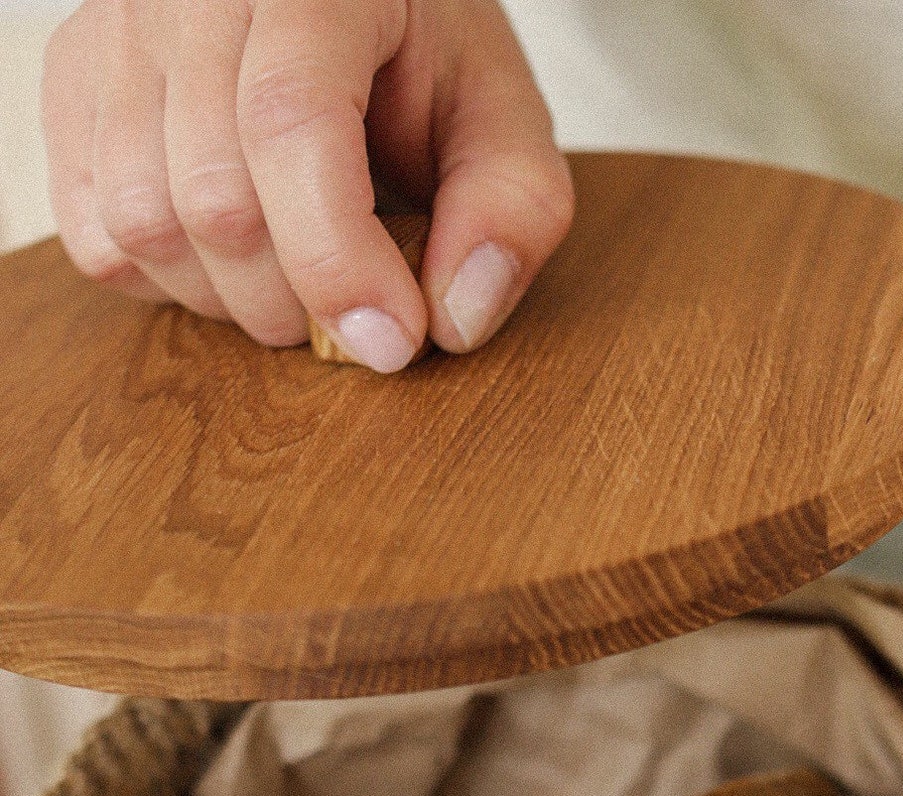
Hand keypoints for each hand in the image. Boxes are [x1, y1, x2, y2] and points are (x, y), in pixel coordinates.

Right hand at [42, 0, 573, 368]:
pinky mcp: (75, 84)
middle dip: (298, 302)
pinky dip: (171, 283)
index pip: (289, 127)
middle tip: (357, 311)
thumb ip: (512, 213)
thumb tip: (453, 321)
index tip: (392, 342)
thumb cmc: (419, 57)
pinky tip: (233, 259)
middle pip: (214, 198)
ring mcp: (115, 33)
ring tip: (297, 282)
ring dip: (234, 302)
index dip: (338, 262)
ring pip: (144, 226)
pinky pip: (97, 236)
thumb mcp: (501, 119)